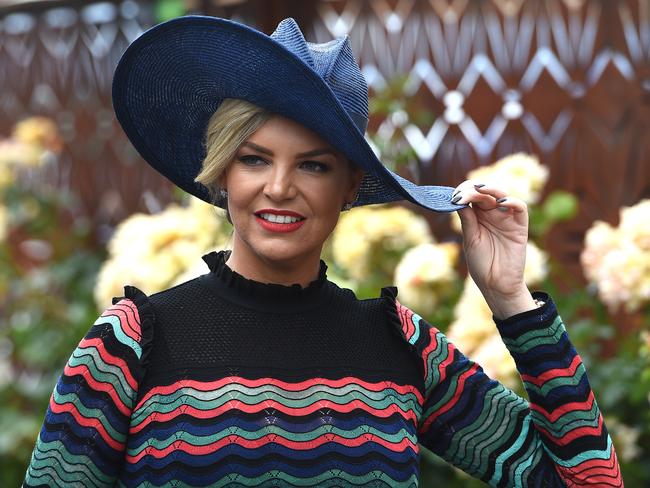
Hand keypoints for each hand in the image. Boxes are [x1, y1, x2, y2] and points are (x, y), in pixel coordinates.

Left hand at [453, 180, 535, 318]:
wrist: (496, 284)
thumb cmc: (481, 264)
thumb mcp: (470, 240)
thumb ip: (467, 220)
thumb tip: (459, 199)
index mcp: (476, 217)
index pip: (471, 197)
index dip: (464, 192)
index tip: (454, 196)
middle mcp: (491, 215)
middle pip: (485, 193)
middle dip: (474, 190)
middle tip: (465, 193)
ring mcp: (506, 219)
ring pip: (502, 195)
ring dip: (492, 190)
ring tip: (480, 190)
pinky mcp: (520, 226)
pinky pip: (520, 208)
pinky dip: (512, 201)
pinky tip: (501, 203)